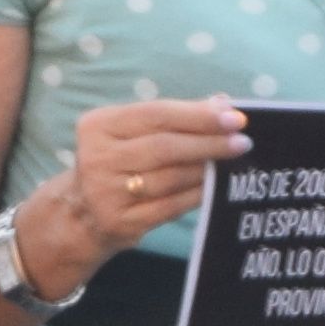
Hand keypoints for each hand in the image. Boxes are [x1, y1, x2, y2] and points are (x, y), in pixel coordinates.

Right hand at [53, 96, 252, 277]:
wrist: (81, 212)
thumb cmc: (118, 163)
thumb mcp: (132, 133)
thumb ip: (173, 117)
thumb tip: (223, 104)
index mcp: (97, 126)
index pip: (156, 114)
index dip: (198, 116)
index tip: (235, 117)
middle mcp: (97, 158)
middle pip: (164, 146)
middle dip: (208, 142)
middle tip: (242, 141)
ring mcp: (106, 193)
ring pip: (170, 177)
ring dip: (207, 168)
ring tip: (233, 161)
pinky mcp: (120, 222)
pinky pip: (170, 206)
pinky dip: (197, 194)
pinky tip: (216, 186)